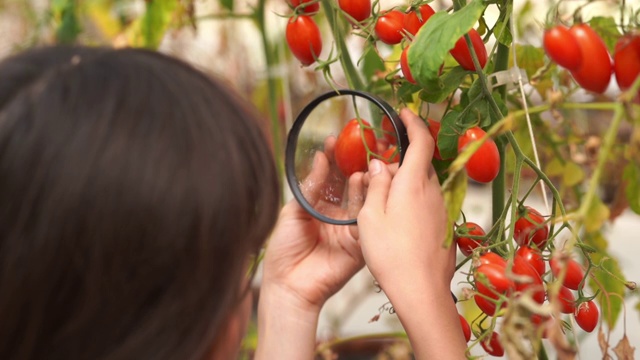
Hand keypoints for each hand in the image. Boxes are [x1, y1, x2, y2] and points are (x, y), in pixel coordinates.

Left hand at [256, 138, 365, 358]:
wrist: (288, 284)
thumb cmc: (284, 250)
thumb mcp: (293, 211)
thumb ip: (311, 186)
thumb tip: (320, 159)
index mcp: (319, 206)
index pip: (331, 176)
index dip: (334, 157)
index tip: (337, 138)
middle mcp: (337, 214)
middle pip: (350, 184)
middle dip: (354, 163)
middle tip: (359, 144)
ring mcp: (349, 228)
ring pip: (362, 199)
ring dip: (363, 180)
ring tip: (360, 164)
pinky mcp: (359, 243)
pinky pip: (367, 220)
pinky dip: (367, 201)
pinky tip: (362, 184)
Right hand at [356, 109, 465, 358]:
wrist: (421, 290)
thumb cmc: (390, 254)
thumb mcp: (369, 217)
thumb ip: (376, 186)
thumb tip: (380, 165)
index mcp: (414, 183)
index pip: (421, 140)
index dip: (413, 122)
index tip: (403, 112)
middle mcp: (433, 191)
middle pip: (421, 163)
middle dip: (402, 158)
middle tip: (380, 168)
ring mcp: (442, 208)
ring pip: (425, 183)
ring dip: (407, 181)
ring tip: (385, 198)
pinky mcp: (445, 225)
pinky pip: (429, 201)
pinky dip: (414, 199)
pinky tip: (399, 219)